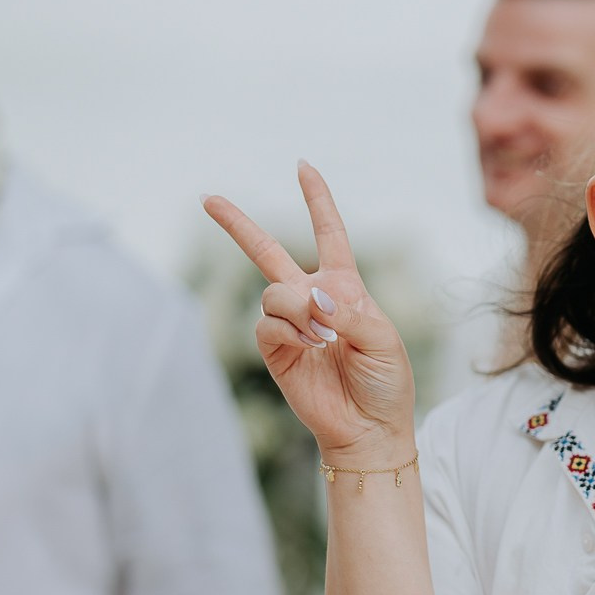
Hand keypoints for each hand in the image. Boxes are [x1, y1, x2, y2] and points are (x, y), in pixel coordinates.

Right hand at [202, 162, 415, 464]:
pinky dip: (291, 331)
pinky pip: (267, 323)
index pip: (329, 235)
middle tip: (207, 198)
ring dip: (302, 310)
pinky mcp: (274, 348)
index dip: (318, 201)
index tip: (303, 167)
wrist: (369, 428)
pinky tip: (311, 348)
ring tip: (326, 338)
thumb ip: (352, 313)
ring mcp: (290, 323)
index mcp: (346, 288)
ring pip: (275, 291)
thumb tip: (312, 297)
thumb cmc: (386, 383)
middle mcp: (313, 300)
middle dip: (237, 224)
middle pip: (267, 251)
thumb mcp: (385, 341)